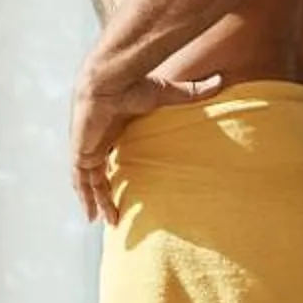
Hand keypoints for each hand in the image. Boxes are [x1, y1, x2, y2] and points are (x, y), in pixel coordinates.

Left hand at [69, 69, 223, 223]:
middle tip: (115, 214)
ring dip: (96, 201)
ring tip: (107, 222)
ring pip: (88, 181)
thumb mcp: (166, 93)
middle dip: (104, 193)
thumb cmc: (134, 84)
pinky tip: (91, 214)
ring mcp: (87, 147)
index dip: (116, 170)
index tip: (123, 185)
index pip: (111, 154)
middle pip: (98, 173)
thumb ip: (191, 92)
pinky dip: (85, 197)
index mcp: (113, 128)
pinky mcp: (80, 152)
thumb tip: (221, 79)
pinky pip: (81, 181)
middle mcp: (98, 139)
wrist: (109, 82)